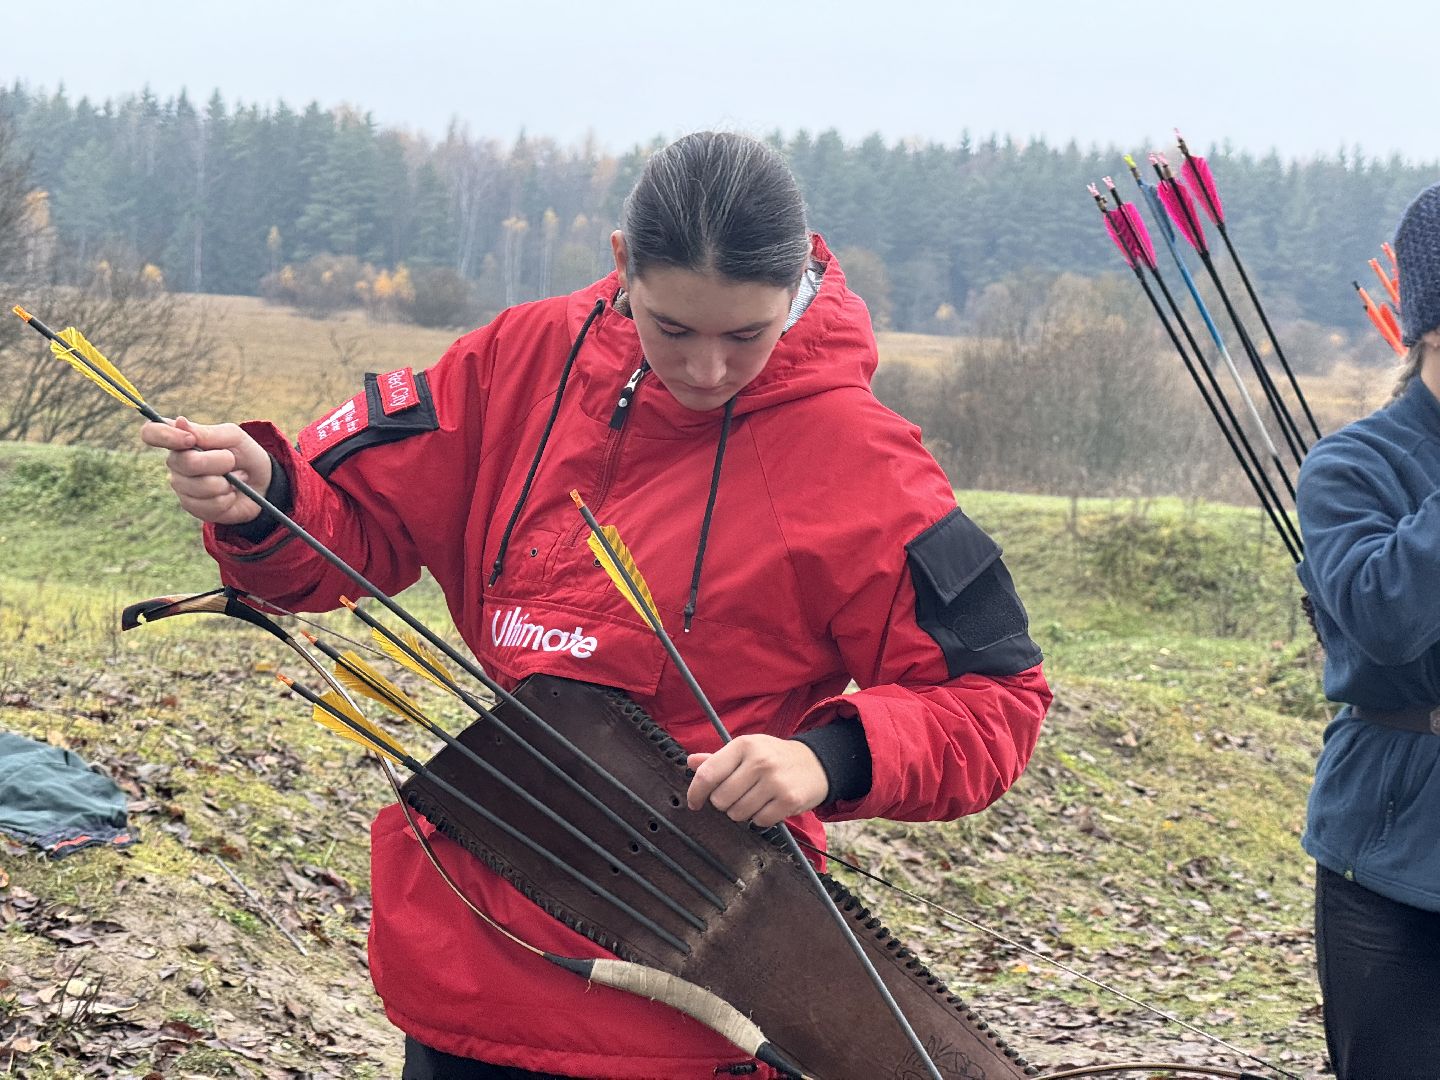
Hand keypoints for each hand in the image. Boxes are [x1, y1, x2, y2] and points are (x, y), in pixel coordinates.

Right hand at [139, 416, 272, 525]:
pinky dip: (227, 498)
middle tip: (232, 461)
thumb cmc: (245, 455)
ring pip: (199, 486)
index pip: (151, 433)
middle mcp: (175, 462)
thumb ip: (207, 433)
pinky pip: (209, 504)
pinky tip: (231, 494)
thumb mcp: (233, 437)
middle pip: (184, 462)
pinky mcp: (192, 506)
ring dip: (226, 483)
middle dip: (217, 462)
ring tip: (234, 478)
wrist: (262, 483)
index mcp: (180, 439)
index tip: (190, 441)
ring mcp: (181, 486)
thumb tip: (179, 423)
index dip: (165, 436)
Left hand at [686, 735, 829, 827]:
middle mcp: (759, 761)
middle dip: (723, 803)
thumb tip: (691, 762)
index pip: (708, 774)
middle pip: (720, 799)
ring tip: (754, 799)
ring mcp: (775, 782)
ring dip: (741, 812)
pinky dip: (759, 819)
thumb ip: (717, 758)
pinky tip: (768, 805)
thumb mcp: (747, 749)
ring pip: (737, 814)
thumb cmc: (774, 757)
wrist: (815, 763)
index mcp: (744, 745)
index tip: (694, 802)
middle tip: (736, 795)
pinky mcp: (789, 800)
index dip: (695, 792)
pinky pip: (758, 822)